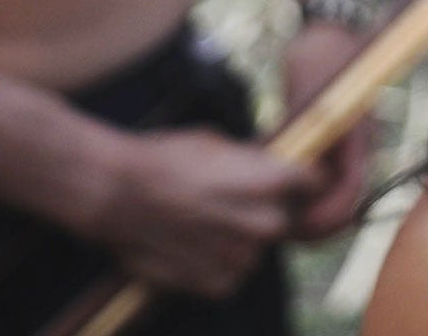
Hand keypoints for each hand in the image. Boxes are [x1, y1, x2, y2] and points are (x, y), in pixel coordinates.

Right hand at [82, 128, 313, 298]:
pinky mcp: (217, 284)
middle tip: (233, 198)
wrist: (114, 192)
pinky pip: (232, 273)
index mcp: (266, 182)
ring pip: (257, 249)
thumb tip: (271, 164)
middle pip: (284, 218)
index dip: (304, 178)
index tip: (295, 177)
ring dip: (241, 237)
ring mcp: (239, 257)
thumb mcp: (215, 143)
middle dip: (266, 208)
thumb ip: (251, 160)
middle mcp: (260, 223)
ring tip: (205, 220)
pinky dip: (219, 262)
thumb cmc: (162, 158)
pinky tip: (192, 243)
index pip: (313, 182)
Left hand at [284, 20, 373, 238]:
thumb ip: (297, 128)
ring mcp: (347, 145)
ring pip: (333, 195)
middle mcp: (357, 147)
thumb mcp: (304, 91)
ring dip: (308, 211)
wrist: (329, 27)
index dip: (324, 218)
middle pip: (342, 204)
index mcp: (357, 136)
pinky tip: (277, 192)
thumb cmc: (317, 52)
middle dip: (314, 224)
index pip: (349, 193)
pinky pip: (323, 178)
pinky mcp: (334, 141)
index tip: (293, 225)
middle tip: (277, 232)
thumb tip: (276, 167)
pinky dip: (304, 192)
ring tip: (274, 217)